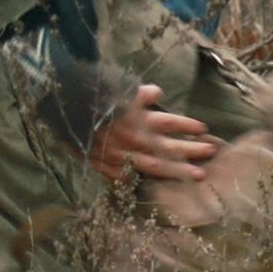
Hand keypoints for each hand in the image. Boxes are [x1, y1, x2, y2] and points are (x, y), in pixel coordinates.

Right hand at [87, 83, 216, 182]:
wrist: (61, 110)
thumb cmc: (90, 97)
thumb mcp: (115, 88)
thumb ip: (139, 93)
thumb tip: (158, 92)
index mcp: (137, 117)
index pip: (170, 122)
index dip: (188, 125)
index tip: (204, 128)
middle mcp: (133, 138)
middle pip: (169, 147)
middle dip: (192, 149)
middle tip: (211, 152)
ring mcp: (121, 155)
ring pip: (156, 166)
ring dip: (178, 170)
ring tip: (198, 174)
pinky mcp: (106, 166)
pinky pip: (127, 176)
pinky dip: (141, 179)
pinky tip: (154, 184)